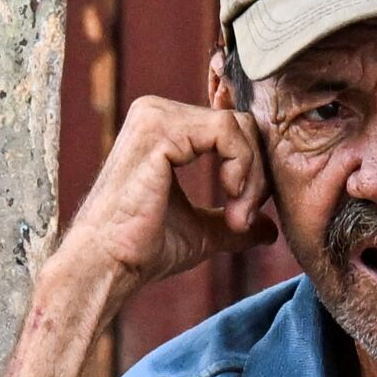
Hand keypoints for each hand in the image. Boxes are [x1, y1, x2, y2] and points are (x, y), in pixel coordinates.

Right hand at [56, 95, 278, 298]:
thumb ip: (234, 222)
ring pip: (237, 126)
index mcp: (165, 129)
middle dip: (257, 173)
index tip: (248, 215)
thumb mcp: (201, 231)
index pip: (233, 130)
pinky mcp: (159, 129)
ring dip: (251, 176)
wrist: (107, 263)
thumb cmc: (143, 249)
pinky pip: (226, 131)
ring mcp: (156, 115)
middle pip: (240, 123)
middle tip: (246, 219)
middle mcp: (157, 112)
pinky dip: (241, 167)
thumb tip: (269, 230)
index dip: (253, 170)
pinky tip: (231, 199)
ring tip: (238, 218)